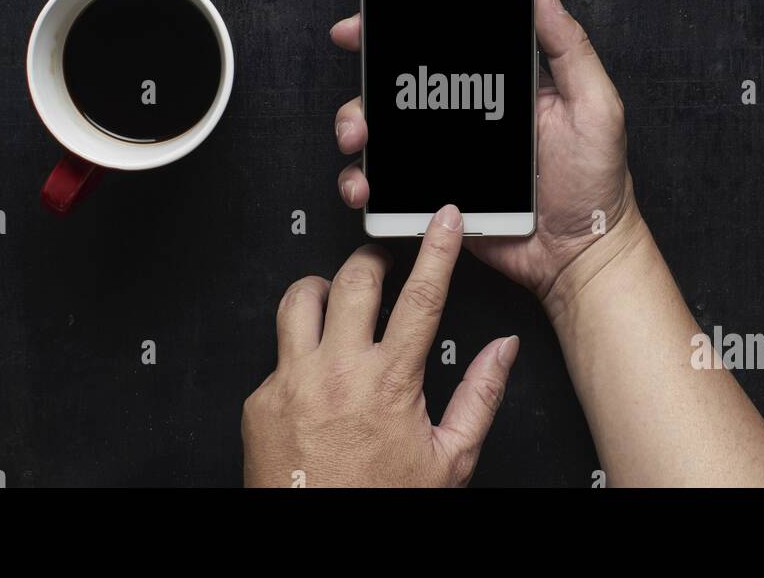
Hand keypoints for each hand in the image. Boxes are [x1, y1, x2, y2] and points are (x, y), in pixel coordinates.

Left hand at [241, 204, 518, 486]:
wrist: (321, 545)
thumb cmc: (383, 506)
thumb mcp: (449, 460)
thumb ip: (480, 395)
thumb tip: (503, 351)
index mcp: (389, 383)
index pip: (421, 295)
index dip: (438, 248)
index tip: (444, 219)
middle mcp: (336, 374)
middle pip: (351, 278)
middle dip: (372, 258)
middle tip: (383, 264)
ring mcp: (291, 383)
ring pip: (298, 299)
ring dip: (323, 290)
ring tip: (339, 302)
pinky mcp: (259, 401)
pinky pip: (277, 354)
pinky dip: (299, 353)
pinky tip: (316, 378)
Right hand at [330, 0, 643, 320]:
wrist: (581, 254)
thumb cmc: (596, 184)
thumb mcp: (595, 105)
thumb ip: (569, 49)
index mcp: (499, 86)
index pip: (441, 48)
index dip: (397, 32)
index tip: (366, 25)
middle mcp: (464, 117)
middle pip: (398, 87)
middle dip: (364, 84)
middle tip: (362, 98)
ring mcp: (443, 156)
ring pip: (381, 132)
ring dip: (356, 127)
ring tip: (360, 140)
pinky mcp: (432, 195)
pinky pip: (386, 184)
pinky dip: (363, 181)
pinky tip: (368, 186)